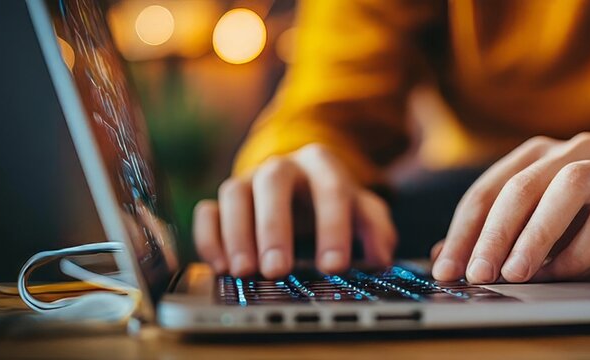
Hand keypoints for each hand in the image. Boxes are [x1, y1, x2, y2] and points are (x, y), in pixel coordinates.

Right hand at [194, 144, 396, 277]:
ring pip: (234, 194)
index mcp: (322, 163)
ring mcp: (248, 179)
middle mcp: (282, 165)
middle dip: (274, 227)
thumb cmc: (332, 202)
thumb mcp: (361, 209)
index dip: (333, 228)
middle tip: (278, 270)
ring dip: (237, 234)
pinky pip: (208, 212)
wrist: (300, 184)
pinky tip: (220, 267)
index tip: (334, 266)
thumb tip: (381, 256)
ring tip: (244, 272)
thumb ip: (375, 228)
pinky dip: (209, 238)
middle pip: (273, 183)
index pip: (331, 189)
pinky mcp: (223, 199)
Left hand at [430, 133, 589, 283]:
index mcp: (539, 153)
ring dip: (537, 234)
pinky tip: (562, 272)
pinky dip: (581, 250)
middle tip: (478, 274)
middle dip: (495, 234)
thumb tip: (444, 256)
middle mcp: (574, 149)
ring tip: (516, 273)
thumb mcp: (542, 223)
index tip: (448, 269)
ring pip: (569, 187)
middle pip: (523, 185)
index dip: (464, 231)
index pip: (489, 189)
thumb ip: (498, 234)